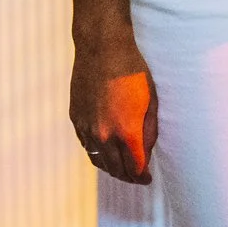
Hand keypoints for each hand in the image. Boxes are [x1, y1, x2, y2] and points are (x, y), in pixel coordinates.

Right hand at [70, 44, 157, 183]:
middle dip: (128, 176)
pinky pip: (86, 145)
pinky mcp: (76, 118)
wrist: (102, 48)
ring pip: (98, 161)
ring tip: (121, 167)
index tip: (147, 178)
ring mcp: (86, 128)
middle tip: (137, 176)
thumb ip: (149, 132)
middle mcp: (104, 135)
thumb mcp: (151, 101)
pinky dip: (96, 153)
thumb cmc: (133, 71)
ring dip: (111, 168)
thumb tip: (145, 153)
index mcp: (126, 131)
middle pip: (116, 169)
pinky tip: (105, 150)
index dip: (142, 177)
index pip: (134, 168)